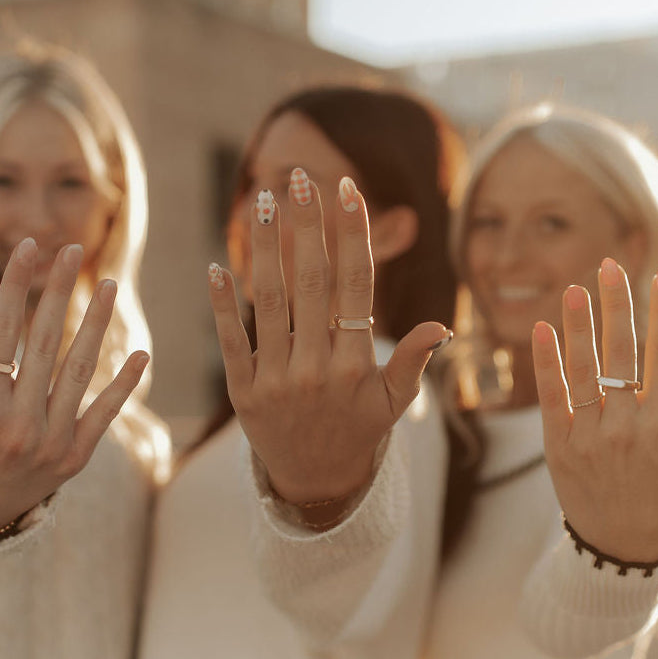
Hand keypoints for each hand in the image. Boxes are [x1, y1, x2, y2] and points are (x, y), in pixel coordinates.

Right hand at [0, 238, 148, 531]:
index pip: (2, 332)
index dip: (18, 285)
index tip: (31, 247)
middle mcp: (19, 423)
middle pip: (45, 343)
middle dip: (59, 292)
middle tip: (72, 249)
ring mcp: (51, 441)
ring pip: (80, 371)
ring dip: (97, 325)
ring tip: (110, 285)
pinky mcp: (76, 457)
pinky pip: (105, 413)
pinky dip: (123, 384)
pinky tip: (141, 352)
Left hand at [208, 169, 449, 523]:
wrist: (313, 481)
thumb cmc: (358, 430)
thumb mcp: (394, 404)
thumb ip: (414, 363)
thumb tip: (442, 328)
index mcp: (356, 365)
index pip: (355, 286)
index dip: (352, 235)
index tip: (347, 190)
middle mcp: (317, 369)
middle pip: (311, 282)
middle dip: (307, 226)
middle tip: (299, 177)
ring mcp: (277, 380)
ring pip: (270, 301)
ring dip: (264, 248)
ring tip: (261, 201)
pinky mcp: (243, 392)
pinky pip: (232, 340)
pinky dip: (223, 304)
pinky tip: (216, 265)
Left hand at [533, 257, 657, 561]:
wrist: (623, 543)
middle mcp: (627, 426)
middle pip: (621, 354)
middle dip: (617, 306)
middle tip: (610, 265)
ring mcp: (589, 435)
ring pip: (583, 371)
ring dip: (579, 328)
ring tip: (576, 288)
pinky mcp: (558, 444)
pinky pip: (551, 397)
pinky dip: (546, 363)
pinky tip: (541, 329)